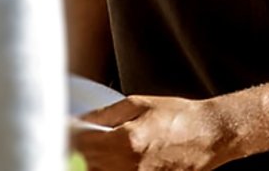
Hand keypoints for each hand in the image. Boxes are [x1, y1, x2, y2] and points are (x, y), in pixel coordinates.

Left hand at [72, 94, 238, 170]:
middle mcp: (128, 166)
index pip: (80, 144)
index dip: (65, 137)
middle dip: (73, 154)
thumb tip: (76, 121)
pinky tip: (105, 163)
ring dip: (88, 164)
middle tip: (66, 144)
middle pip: (84, 166)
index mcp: (125, 140)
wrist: (209, 136)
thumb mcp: (139, 104)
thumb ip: (104, 114)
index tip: (59, 130)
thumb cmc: (177, 116)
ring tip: (86, 154)